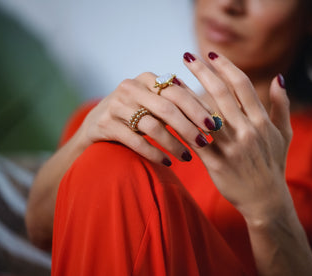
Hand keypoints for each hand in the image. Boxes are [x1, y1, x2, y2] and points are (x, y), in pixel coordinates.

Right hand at [75, 72, 216, 165]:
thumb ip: (178, 102)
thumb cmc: (136, 113)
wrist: (96, 123)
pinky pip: (136, 141)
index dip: (197, 108)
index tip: (214, 124)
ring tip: (187, 157)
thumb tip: (215, 114)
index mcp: (146, 78)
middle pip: (166, 108)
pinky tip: (167, 161)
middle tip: (204, 142)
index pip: (178, 92)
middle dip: (188, 127)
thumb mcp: (154, 102)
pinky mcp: (105, 124)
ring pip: (152, 126)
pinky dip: (154, 153)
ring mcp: (115, 105)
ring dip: (174, 144)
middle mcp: (130, 87)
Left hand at [183, 52, 292, 222]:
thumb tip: (278, 78)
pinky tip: (168, 113)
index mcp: (261, 121)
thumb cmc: (273, 165)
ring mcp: (231, 147)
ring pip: (203, 114)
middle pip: (220, 93)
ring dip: (186, 95)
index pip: (241, 85)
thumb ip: (281, 105)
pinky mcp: (216, 163)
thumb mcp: (283, 134)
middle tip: (186, 56)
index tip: (211, 54)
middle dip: (202, 72)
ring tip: (170, 81)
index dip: (225, 66)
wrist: (266, 200)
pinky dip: (181, 125)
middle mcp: (246, 130)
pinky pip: (195, 139)